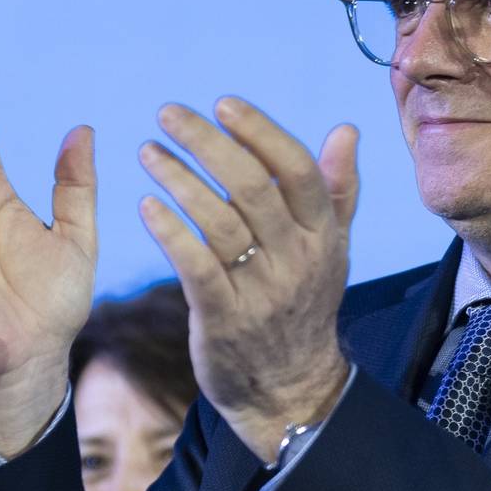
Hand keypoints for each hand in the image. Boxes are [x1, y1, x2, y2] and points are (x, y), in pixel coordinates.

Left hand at [137, 97, 357, 461]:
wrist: (289, 388)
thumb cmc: (303, 306)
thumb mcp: (330, 250)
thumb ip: (336, 190)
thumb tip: (345, 130)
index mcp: (323, 235)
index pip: (296, 169)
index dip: (259, 132)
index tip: (221, 103)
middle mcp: (297, 258)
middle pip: (253, 187)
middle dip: (207, 143)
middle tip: (167, 113)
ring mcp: (261, 291)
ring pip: (220, 222)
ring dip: (179, 180)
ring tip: (148, 151)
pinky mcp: (224, 319)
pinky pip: (196, 267)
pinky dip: (170, 233)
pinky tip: (145, 205)